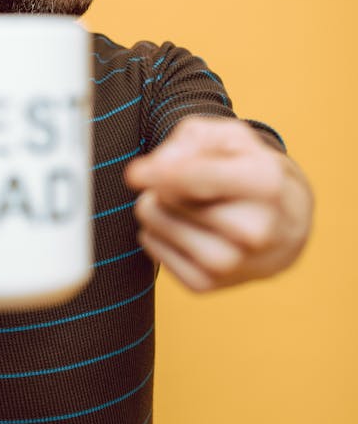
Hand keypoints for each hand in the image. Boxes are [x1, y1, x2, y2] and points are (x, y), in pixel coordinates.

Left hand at [124, 117, 313, 291]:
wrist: (288, 225)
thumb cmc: (251, 171)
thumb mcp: (232, 138)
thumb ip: (191, 139)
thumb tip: (155, 169)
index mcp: (264, 183)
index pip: (200, 179)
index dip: (161, 175)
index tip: (135, 174)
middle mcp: (252, 229)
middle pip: (167, 198)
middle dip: (163, 183)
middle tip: (192, 184)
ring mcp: (230, 264)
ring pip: (154, 224)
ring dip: (156, 207)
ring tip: (187, 204)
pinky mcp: (206, 285)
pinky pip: (151, 248)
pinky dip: (157, 233)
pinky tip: (186, 227)